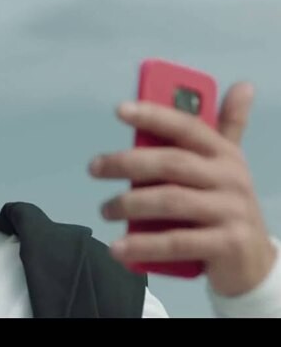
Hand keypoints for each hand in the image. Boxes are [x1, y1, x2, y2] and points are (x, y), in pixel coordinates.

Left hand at [89, 82, 276, 296]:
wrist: (252, 261)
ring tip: (104, 210)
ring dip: (129, 205)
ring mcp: (230, 212)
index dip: (154, 115)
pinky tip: (119, 247)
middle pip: (172, 163)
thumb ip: (226, 128)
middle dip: (127, 163)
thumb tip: (242, 85)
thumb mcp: (226, 167)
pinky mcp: (226, 245)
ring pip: (170, 201)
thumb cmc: (225, 205)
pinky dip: (143, 245)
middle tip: (94, 168)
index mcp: (224, 154)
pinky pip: (177, 242)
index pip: (187, 127)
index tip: (120, 110)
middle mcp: (230, 178)